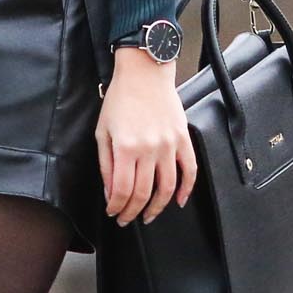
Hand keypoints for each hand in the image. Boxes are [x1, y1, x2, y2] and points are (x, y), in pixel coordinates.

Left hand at [97, 49, 195, 224]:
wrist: (144, 73)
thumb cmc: (120, 99)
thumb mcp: (103, 132)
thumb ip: (106, 164)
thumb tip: (111, 192)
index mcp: (126, 147)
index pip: (123, 190)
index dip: (117, 207)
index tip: (113, 212)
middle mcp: (149, 149)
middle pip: (144, 193)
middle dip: (133, 212)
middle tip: (127, 219)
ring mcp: (169, 145)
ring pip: (168, 187)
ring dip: (158, 207)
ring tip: (149, 215)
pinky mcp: (183, 139)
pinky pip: (189, 170)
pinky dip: (187, 189)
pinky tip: (179, 201)